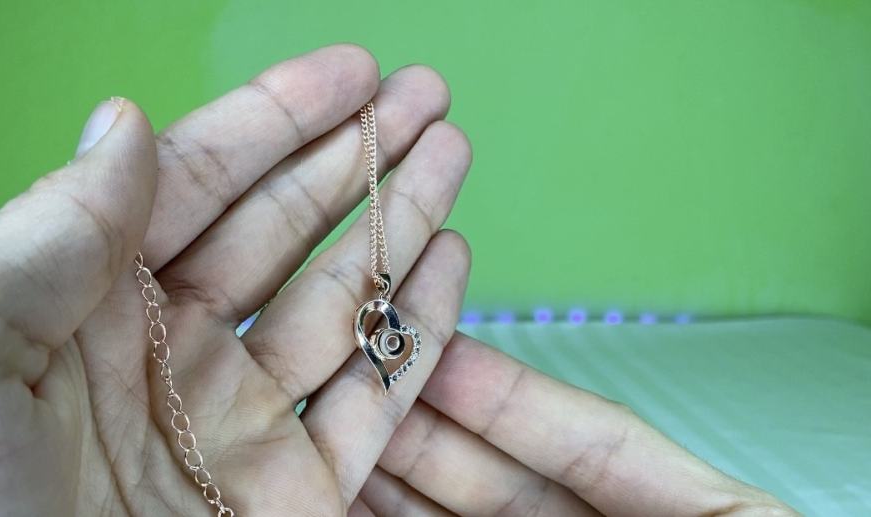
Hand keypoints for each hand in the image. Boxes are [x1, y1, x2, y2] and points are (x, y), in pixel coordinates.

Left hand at [0, 45, 472, 514]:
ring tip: (451, 157)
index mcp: (83, 308)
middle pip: (284, 231)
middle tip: (423, 97)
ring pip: (339, 305)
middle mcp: (169, 357)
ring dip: (400, 228)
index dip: (278, 121)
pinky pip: (372, 402)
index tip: (350, 72)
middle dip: (357, 158)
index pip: (198, 184)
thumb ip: (50, 234)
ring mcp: (239, 428)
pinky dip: (416, 333)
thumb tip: (124, 122)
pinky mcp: (295, 499)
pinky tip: (450, 265)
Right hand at [353, 333, 798, 515]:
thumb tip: (499, 394)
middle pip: (499, 472)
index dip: (502, 388)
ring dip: (389, 475)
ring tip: (329, 435)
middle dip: (422, 421)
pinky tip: (343, 501)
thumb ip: (622, 464)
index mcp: (681, 507)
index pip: (584, 433)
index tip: (435, 348)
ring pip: (453, 515)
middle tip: (354, 376)